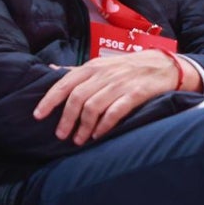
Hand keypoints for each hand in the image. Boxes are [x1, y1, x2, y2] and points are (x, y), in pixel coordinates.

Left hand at [33, 50, 199, 144]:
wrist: (166, 66)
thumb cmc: (129, 68)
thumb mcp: (102, 64)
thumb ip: (77, 71)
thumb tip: (50, 70)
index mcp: (94, 66)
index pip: (66, 82)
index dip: (50, 100)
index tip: (38, 116)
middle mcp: (105, 74)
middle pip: (77, 98)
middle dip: (66, 119)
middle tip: (61, 135)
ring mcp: (121, 83)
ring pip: (94, 107)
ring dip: (83, 127)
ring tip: (79, 140)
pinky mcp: (136, 93)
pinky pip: (115, 111)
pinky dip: (104, 125)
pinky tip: (98, 135)